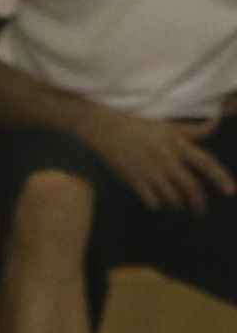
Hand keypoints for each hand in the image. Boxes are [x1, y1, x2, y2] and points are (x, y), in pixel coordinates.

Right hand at [89, 109, 235, 212]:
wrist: (109, 129)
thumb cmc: (140, 126)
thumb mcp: (170, 126)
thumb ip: (195, 130)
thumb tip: (217, 121)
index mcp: (178, 146)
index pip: (206, 163)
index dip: (220, 177)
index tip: (230, 191)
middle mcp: (169, 161)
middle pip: (191, 188)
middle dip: (199, 203)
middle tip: (201, 211)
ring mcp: (152, 172)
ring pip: (173, 198)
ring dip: (178, 205)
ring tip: (178, 206)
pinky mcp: (136, 181)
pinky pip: (153, 201)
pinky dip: (157, 205)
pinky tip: (156, 203)